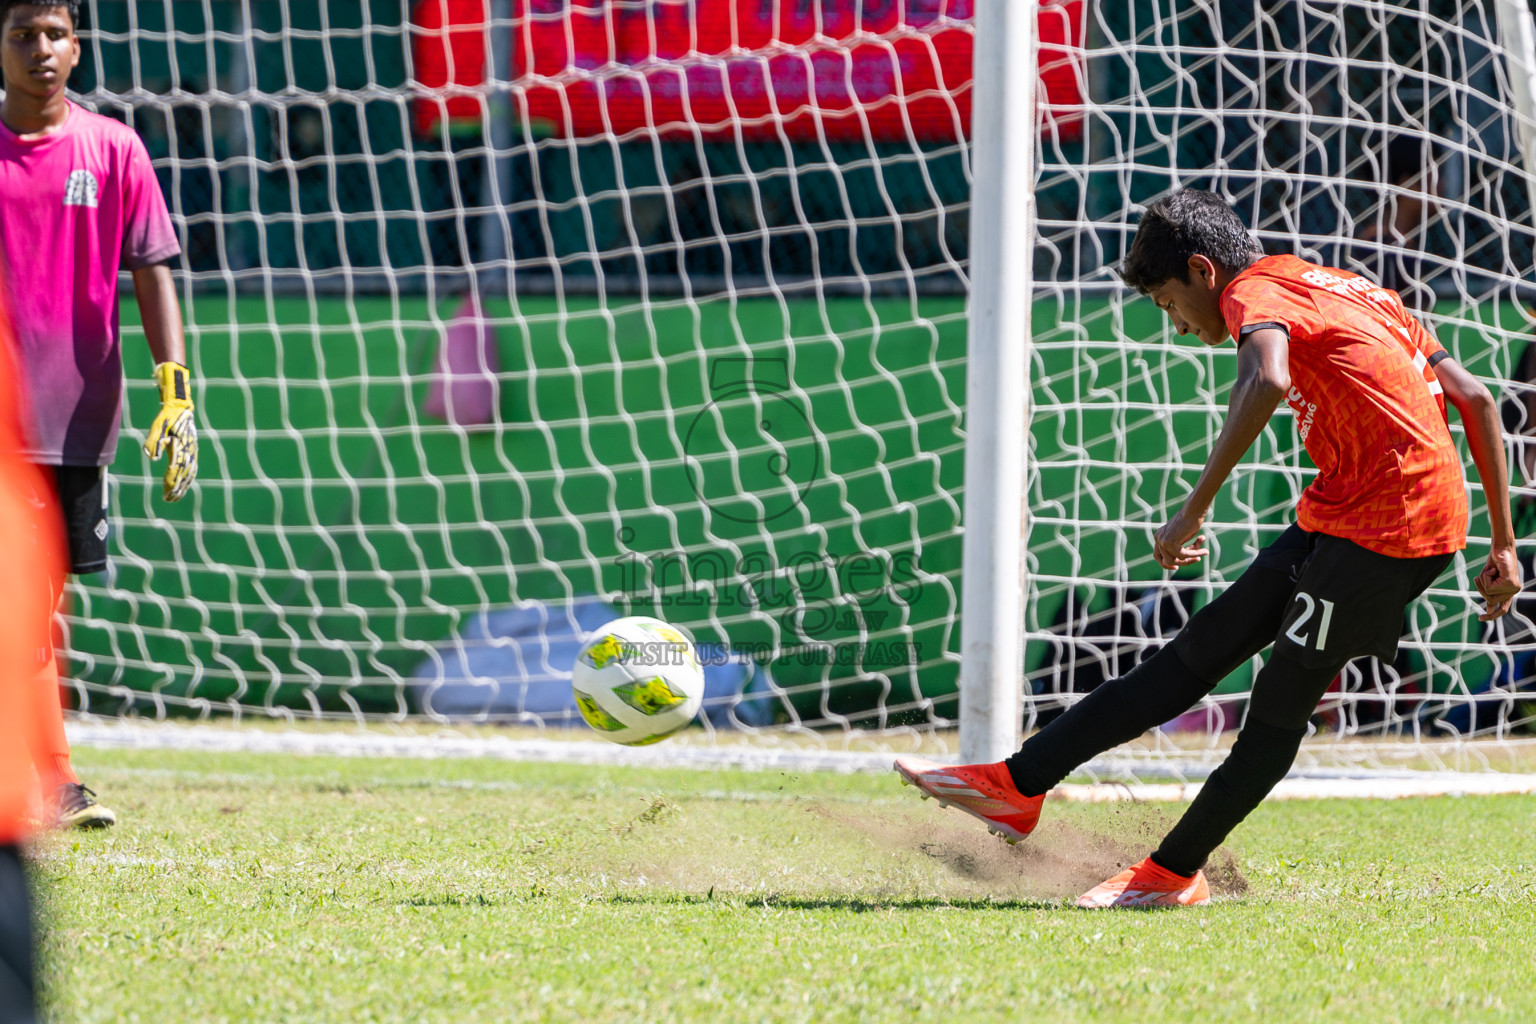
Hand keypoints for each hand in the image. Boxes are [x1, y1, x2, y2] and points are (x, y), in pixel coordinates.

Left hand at [143, 362, 197, 501]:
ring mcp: (192, 451)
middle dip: (177, 489)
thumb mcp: (158, 426)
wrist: (180, 406)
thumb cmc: (167, 416)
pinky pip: (191, 468)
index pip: (176, 469)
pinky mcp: (192, 450)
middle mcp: (189, 451)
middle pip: (184, 475)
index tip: (165, 493)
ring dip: (183, 486)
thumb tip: (152, 458)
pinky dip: (187, 479)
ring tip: (175, 497)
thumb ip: (154, 441)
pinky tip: (183, 485)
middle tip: (168, 500)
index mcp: (181, 447)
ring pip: (189, 473)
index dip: (171, 483)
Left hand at [1154, 506, 1207, 570]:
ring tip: (1204, 552)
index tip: (1176, 568)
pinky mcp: (1170, 543)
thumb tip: (1178, 562)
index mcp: (1159, 536)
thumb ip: (1178, 547)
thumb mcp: (1182, 537)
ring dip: (1190, 558)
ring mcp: (1162, 541)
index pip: (1157, 556)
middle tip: (1197, 558)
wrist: (1194, 510)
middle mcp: (1158, 538)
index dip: (1166, 564)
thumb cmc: (1191, 521)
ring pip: (1176, 560)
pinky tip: (1205, 551)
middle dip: (1184, 561)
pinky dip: (1195, 554)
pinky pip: (1183, 555)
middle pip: (1168, 561)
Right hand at [1474, 546, 1522, 620]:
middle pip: (1491, 600)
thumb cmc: (1495, 561)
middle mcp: (1514, 590)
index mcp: (1511, 591)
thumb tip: (1490, 610)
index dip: (1492, 616)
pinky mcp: (1510, 582)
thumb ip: (1491, 594)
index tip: (1480, 618)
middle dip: (1482, 589)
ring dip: (1483, 581)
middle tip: (1478, 577)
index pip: (1503, 608)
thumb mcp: (1490, 580)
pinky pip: (1490, 587)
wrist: (1501, 547)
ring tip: (1489, 571)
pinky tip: (1492, 569)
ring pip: (1489, 594)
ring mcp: (1513, 587)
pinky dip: (1486, 577)